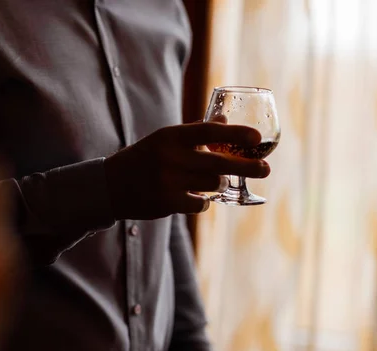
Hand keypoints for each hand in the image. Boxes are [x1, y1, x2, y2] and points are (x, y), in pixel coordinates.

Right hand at [104, 122, 270, 219]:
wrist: (110, 185)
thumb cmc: (145, 157)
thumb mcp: (165, 139)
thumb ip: (195, 132)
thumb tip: (224, 120)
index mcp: (171, 136)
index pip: (209, 131)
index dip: (236, 134)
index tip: (257, 137)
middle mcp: (170, 157)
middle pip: (218, 163)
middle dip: (247, 167)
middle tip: (266, 169)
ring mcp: (168, 181)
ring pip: (212, 185)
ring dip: (220, 184)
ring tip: (216, 182)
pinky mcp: (167, 202)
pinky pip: (200, 205)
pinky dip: (203, 203)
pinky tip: (196, 199)